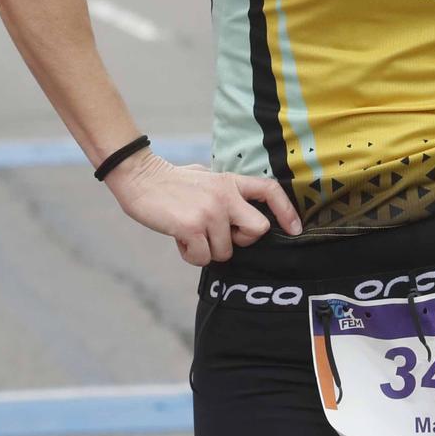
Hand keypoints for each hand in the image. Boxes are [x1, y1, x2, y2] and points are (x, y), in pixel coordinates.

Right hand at [105, 152, 304, 265]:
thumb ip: (225, 191)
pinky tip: (179, 237)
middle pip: (258, 230)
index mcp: (230, 181)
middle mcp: (226, 195)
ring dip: (206, 250)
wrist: (140, 178)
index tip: (294, 230)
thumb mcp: (205, 177)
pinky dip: (190, 255)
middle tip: (218, 235)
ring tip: (189, 231)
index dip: (286, 212)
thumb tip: (238, 209)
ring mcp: (210, 211)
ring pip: (225, 252)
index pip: (269, 191)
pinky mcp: (192, 226)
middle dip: (241, 241)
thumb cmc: (171, 182)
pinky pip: (202, 258)